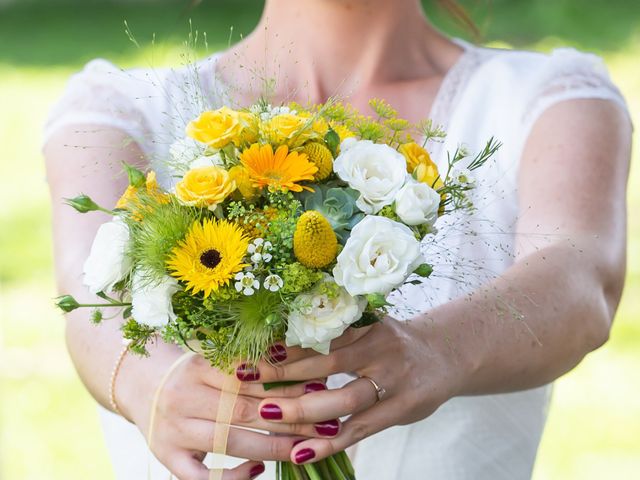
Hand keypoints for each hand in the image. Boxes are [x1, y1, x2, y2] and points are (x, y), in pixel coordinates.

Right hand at [116, 341, 328, 478]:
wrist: (138, 382)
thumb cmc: (189, 370)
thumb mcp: (212, 358)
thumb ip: (247, 363)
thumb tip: (298, 362)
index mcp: (197, 366)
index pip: (249, 378)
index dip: (285, 384)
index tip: (319, 389)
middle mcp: (182, 397)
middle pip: (243, 410)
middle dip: (289, 418)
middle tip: (325, 423)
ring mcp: (172, 430)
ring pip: (229, 442)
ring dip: (272, 446)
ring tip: (304, 447)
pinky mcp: (165, 456)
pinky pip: (199, 476)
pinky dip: (230, 477)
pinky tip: (258, 470)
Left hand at [237, 317, 465, 464]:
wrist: (446, 354)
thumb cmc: (396, 342)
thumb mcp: (370, 327)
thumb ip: (337, 334)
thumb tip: (282, 344)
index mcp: (367, 323)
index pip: (320, 334)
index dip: (286, 344)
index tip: (252, 352)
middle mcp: (380, 347)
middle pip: (327, 360)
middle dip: (285, 373)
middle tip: (247, 380)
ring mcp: (394, 379)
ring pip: (344, 398)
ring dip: (303, 410)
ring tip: (268, 416)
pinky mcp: (403, 407)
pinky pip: (361, 428)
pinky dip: (331, 443)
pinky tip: (303, 452)